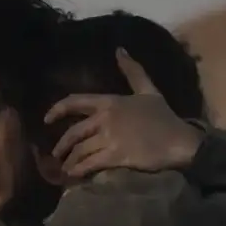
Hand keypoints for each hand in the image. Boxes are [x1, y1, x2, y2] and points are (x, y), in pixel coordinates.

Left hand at [44, 48, 203, 177]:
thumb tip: (119, 50)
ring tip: (67, 169)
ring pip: (80, 150)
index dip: (57, 110)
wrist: (179, 141)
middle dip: (62, 146)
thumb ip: (133, 71)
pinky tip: (75, 175)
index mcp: (110, 102)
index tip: (46, 119)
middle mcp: (106, 118)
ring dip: (70, 161)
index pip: (76, 101)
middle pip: (74, 132)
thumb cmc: (164, 117)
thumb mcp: (149, 90)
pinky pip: (89, 164)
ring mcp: (110, 138)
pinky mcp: (115, 156)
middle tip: (57, 155)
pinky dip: (79, 171)